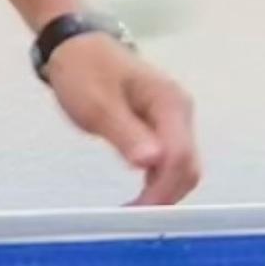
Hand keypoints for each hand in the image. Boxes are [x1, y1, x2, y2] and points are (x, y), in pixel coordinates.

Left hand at [42, 31, 200, 206]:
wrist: (76, 45)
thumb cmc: (83, 70)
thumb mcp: (97, 104)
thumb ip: (126, 133)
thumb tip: (151, 163)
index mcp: (169, 103)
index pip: (179, 157)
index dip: (162, 190)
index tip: (136, 213)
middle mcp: (179, 111)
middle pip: (188, 166)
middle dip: (166, 197)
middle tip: (131, 220)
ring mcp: (174, 119)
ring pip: (182, 167)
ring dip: (163, 193)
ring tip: (131, 213)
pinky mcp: (163, 126)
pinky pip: (170, 161)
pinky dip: (158, 182)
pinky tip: (138, 197)